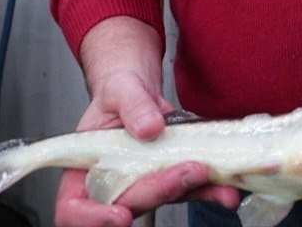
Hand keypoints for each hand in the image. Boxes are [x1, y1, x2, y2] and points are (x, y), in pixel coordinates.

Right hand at [53, 71, 239, 226]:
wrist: (139, 90)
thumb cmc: (117, 93)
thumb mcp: (120, 88)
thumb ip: (132, 105)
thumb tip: (149, 128)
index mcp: (83, 169)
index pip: (74, 208)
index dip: (93, 218)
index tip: (121, 214)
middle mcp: (113, 184)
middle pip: (128, 203)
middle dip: (158, 192)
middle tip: (186, 171)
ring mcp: (145, 185)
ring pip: (164, 199)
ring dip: (192, 193)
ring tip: (219, 184)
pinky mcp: (173, 180)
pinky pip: (191, 189)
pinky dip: (212, 190)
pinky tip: (228, 188)